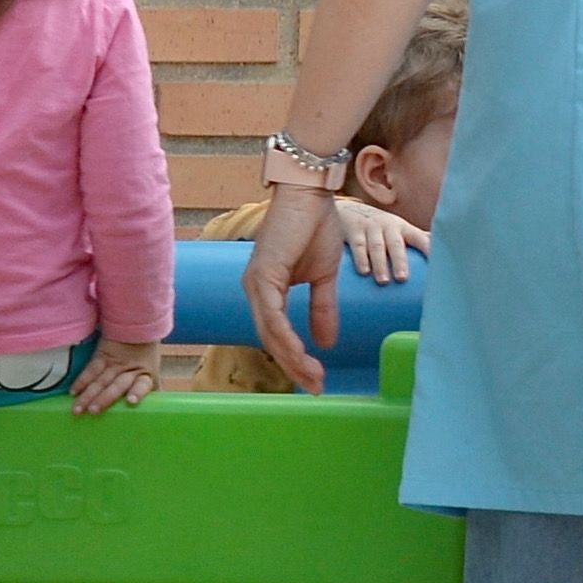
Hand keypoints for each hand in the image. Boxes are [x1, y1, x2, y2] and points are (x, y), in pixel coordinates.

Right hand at [68, 347, 161, 416]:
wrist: (136, 327)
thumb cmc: (145, 356)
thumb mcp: (153, 372)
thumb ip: (151, 389)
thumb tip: (156, 409)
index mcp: (145, 376)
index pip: (142, 385)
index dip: (137, 392)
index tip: (131, 401)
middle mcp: (130, 370)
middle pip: (116, 386)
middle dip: (104, 398)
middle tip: (93, 411)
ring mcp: (114, 364)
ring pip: (100, 381)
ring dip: (88, 395)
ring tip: (78, 409)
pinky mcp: (102, 356)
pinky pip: (90, 370)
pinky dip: (81, 381)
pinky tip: (73, 392)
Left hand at [239, 185, 344, 392]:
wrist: (312, 195)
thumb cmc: (316, 226)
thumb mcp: (324, 277)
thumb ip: (322, 308)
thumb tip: (326, 342)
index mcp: (268, 290)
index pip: (278, 335)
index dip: (296, 359)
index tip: (317, 379)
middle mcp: (256, 290)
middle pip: (270, 340)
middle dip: (294, 366)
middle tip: (316, 387)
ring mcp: (256, 283)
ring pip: (269, 332)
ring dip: (291, 357)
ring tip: (313, 376)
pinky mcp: (262, 275)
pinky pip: (272, 315)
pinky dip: (285, 336)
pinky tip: (301, 353)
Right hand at [335, 197, 430, 285]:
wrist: (348, 211)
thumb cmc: (382, 228)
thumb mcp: (400, 231)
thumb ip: (420, 241)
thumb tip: (446, 255)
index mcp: (403, 229)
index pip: (419, 238)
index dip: (429, 249)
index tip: (438, 263)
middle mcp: (388, 227)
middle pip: (396, 244)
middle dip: (400, 261)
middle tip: (403, 279)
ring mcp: (370, 228)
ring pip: (376, 246)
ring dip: (380, 264)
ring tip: (384, 281)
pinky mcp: (353, 231)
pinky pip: (357, 246)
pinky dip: (360, 258)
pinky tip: (364, 272)